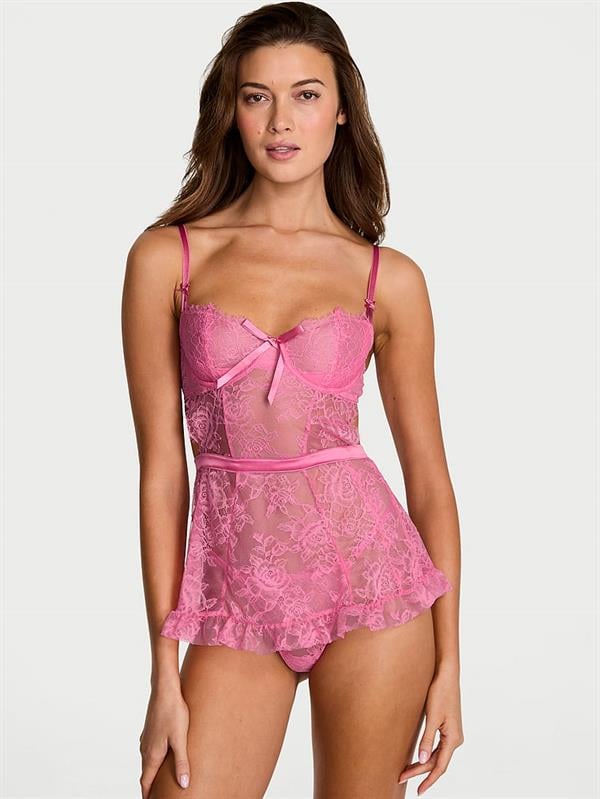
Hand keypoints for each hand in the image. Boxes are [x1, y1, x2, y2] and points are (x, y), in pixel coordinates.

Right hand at [139, 682, 190, 797]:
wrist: (165, 689)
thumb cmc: (173, 712)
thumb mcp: (180, 738)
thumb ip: (182, 762)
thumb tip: (183, 785)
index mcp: (151, 754)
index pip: (145, 782)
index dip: (148, 795)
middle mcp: (145, 748)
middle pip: (145, 774)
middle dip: (150, 786)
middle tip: (158, 794)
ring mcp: (147, 739)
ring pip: (148, 761)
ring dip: (152, 773)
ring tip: (161, 779)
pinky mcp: (151, 730)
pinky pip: (150, 750)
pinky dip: (154, 760)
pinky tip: (164, 756)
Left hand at [397, 667, 463, 794]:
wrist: (446, 674)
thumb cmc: (440, 693)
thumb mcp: (432, 717)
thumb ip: (427, 740)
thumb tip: (422, 761)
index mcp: (453, 739)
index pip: (440, 767)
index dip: (428, 780)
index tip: (418, 791)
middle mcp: (454, 739)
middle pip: (436, 762)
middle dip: (419, 771)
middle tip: (400, 777)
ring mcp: (451, 733)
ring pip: (436, 755)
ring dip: (422, 763)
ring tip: (406, 771)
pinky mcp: (447, 726)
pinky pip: (437, 746)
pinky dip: (427, 753)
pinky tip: (417, 757)